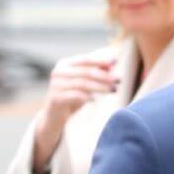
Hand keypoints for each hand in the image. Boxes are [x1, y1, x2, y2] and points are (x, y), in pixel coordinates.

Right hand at [32, 53, 118, 173]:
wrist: (55, 114)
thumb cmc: (73, 94)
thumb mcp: (86, 82)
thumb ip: (97, 71)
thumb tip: (113, 64)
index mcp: (65, 64)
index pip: (85, 59)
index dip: (101, 60)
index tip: (116, 61)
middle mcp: (58, 72)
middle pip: (86, 72)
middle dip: (104, 76)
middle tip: (118, 80)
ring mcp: (55, 85)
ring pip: (82, 83)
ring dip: (100, 86)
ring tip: (113, 90)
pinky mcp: (55, 98)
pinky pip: (74, 95)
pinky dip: (87, 96)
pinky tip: (95, 99)